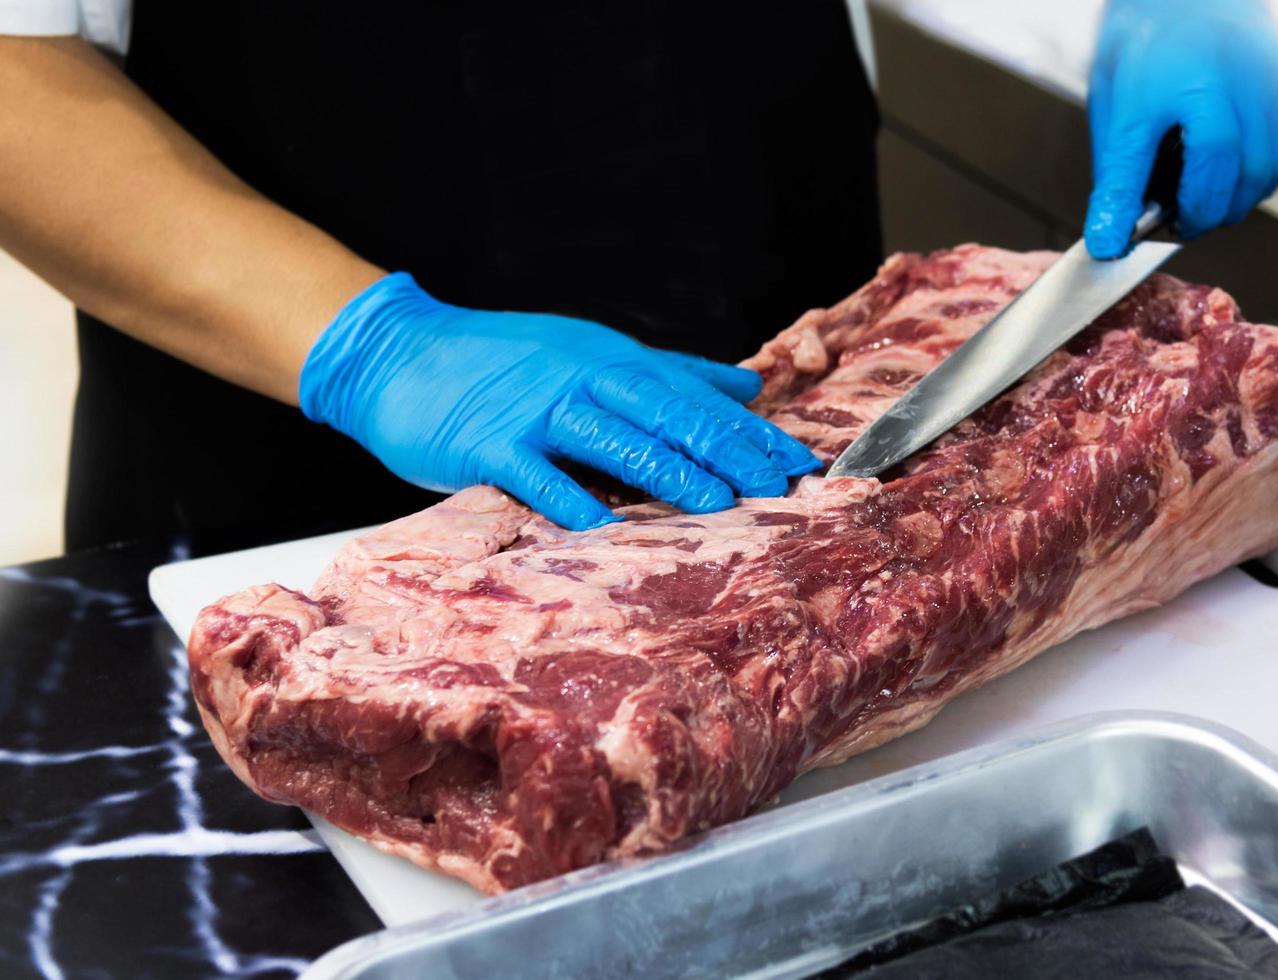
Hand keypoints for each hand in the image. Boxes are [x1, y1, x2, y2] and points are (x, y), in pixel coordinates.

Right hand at [299, 273, 819, 529]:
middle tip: (777, 485)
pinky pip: (533, 473)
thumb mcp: (591, 352)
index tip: (799, 461)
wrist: (399, 352)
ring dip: (665, 470)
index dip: (748, 429)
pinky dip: (567, 497)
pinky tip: (601, 526)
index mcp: (611, 360)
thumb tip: (745, 385)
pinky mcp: (487, 442)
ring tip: (715, 503)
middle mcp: (581, 378)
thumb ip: (671, 371)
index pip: (694, 395)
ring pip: (611, 438)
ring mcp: (533, 409)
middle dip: (726, 448)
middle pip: (666, 412)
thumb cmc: (502, 361)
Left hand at [1084, 0, 1277, 258]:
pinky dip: (1254, 176)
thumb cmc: (1148, 42)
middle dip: (1199, 214)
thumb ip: (1118, 172)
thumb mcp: (1114, 106)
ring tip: (1199, 197)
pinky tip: (1226, 169)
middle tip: (1174, 221)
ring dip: (1231, 200)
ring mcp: (1272, 85)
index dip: (1140, 213)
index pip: (1161, 168)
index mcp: (1182, 85)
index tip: (1118, 242)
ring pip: (1263, 175)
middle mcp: (1236, 84)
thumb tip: (1110, 232)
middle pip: (1229, 180)